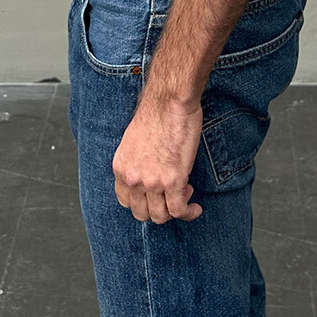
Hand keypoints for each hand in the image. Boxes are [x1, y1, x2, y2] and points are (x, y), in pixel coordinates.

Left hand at [112, 94, 203, 223]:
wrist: (169, 101)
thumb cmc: (157, 113)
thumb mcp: (133, 141)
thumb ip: (136, 162)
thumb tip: (148, 174)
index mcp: (121, 168)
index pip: (125, 201)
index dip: (143, 201)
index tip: (155, 194)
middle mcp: (133, 179)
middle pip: (142, 213)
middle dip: (158, 208)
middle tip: (172, 194)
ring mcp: (152, 182)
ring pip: (161, 216)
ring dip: (174, 210)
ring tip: (185, 193)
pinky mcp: (173, 181)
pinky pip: (179, 210)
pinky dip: (189, 213)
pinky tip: (196, 208)